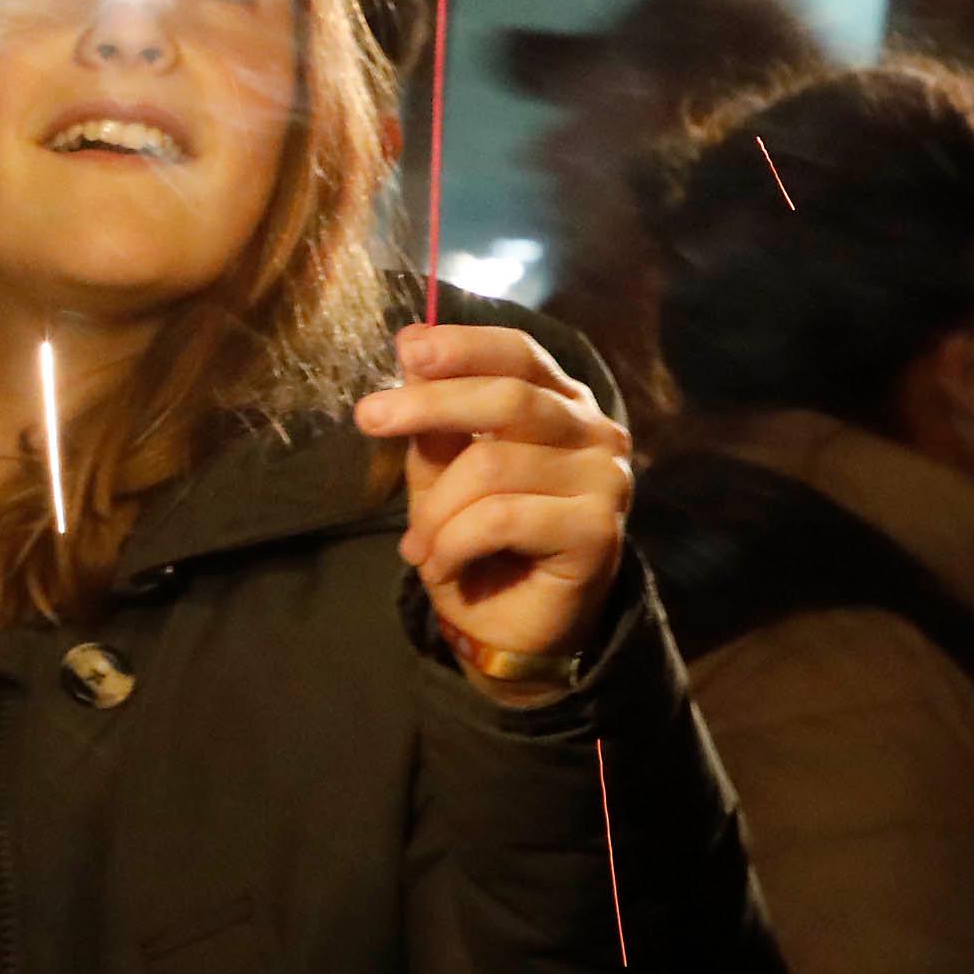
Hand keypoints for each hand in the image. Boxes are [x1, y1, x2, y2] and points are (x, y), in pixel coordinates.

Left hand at [352, 322, 629, 698]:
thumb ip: (437, 422)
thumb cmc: (476, 542)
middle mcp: (594, 433)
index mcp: (560, 404)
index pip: (518, 354)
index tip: (406, 347)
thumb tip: (412, 350)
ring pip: (492, 466)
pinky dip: (454, 543)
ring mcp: (605, 480)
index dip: (464, 345)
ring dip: (435, 511)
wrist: (506, 628)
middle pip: (508, 398)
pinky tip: (441, 565)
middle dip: (428, 405)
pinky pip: (502, 518)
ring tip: (417, 546)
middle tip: (368, 417)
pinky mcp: (599, 531)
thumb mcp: (442, 473)